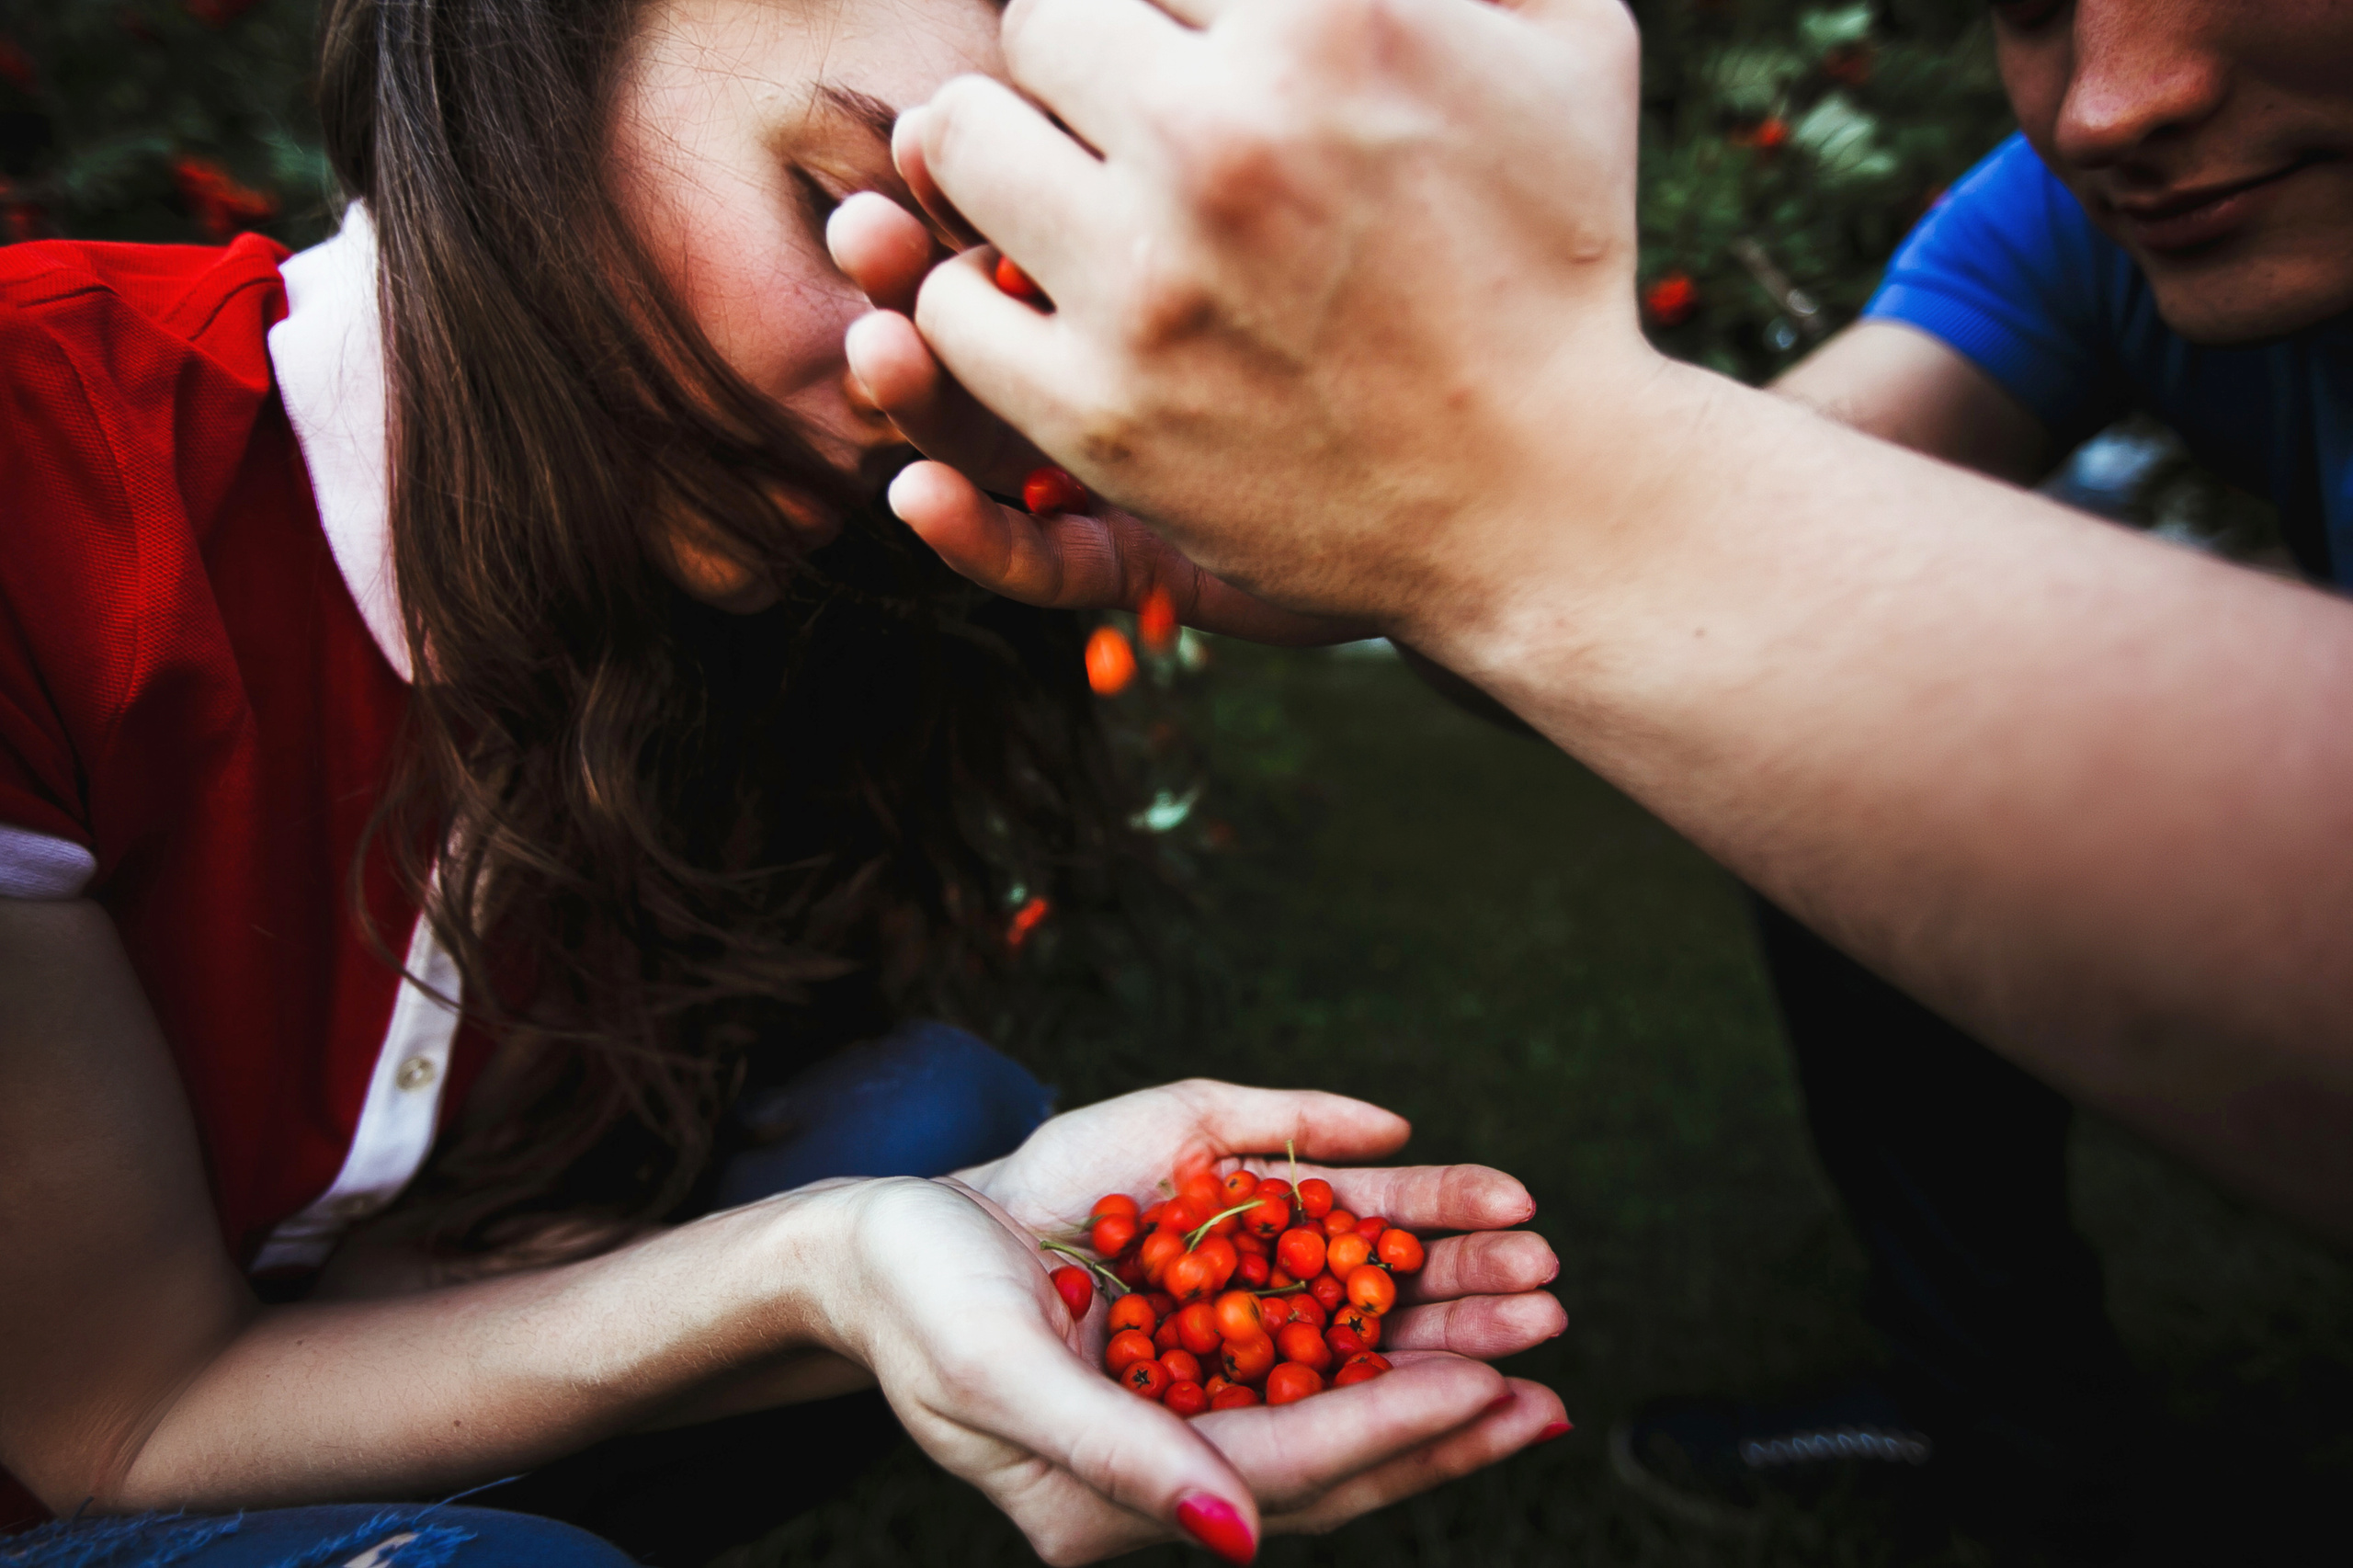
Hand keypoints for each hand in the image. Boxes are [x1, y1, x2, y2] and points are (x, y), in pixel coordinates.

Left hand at [866, 0, 1661, 637]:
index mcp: (1326, 20)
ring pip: (956, 145)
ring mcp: (1148, 284)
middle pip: (1037, 24)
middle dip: (1081, 67)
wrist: (1548, 498)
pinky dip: (983, 301)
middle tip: (1128, 126)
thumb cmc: (1563, 260)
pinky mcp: (1101, 414)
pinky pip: (952, 309)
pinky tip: (1053, 307)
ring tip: (1066, 201)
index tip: (1197, 64)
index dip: (1175, 15)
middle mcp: (1218, 139)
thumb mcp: (1570, 43)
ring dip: (1002, 164)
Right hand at [951, 1080, 1569, 1547]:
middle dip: (1452, 1393)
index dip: (1393, 1432)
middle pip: (1340, 1425)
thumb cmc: (916, 1306)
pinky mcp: (1197, 1291)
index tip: (1492, 1392)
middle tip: (1553, 1365)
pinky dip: (1382, 1256)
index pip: (1290, 1472)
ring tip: (1534, 1291)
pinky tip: (1450, 1231)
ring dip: (1438, 1320)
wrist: (872, 1239)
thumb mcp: (997, 1379)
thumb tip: (1236, 1543)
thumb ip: (1117, 1457)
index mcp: (1130, 1493)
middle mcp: (1179, 1437)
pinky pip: (1307, 1284)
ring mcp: (1191, 1362)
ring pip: (1341, 1351)